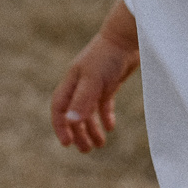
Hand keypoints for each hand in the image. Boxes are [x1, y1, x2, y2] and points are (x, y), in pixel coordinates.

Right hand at [51, 0, 136, 151]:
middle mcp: (81, 83)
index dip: (61, 126)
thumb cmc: (108, 56)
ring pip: (89, 111)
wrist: (128, 37)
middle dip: (78, 133)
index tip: (67, 144)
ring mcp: (95, 83)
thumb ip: (82, 101)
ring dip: (92, 128)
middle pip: (74, 113)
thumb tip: (70, 123)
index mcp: (72, 82)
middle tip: (86, 150)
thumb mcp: (94, 80)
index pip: (59, 108)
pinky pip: (104, 104)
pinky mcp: (110, 82)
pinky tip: (110, 127)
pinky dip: (105, 116)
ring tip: (99, 145)